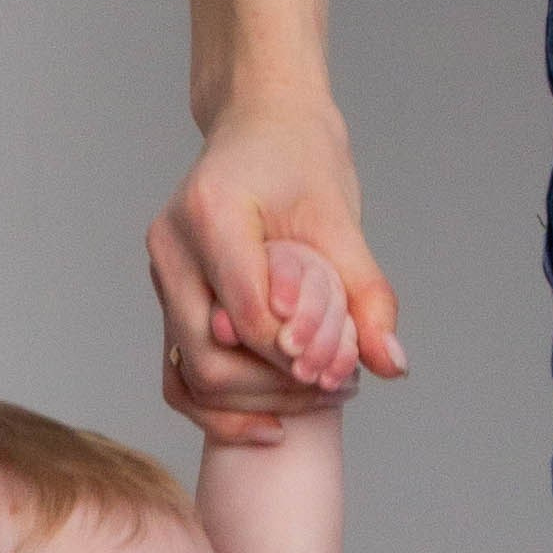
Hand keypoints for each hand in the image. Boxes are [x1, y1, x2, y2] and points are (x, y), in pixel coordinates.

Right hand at [148, 97, 400, 443]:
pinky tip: (269, 426)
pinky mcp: (167, 303)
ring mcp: (163, 278)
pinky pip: (179, 378)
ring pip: (192, 378)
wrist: (262, 126)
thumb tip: (389, 365)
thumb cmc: (302, 161)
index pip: (246, 316)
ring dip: (253, 407)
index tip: (341, 371)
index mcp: (210, 213)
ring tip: (314, 399)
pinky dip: (218, 412)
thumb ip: (366, 295)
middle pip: (211, 358)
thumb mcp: (342, 220)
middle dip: (276, 390)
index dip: (294, 357)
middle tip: (335, 390)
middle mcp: (172, 247)